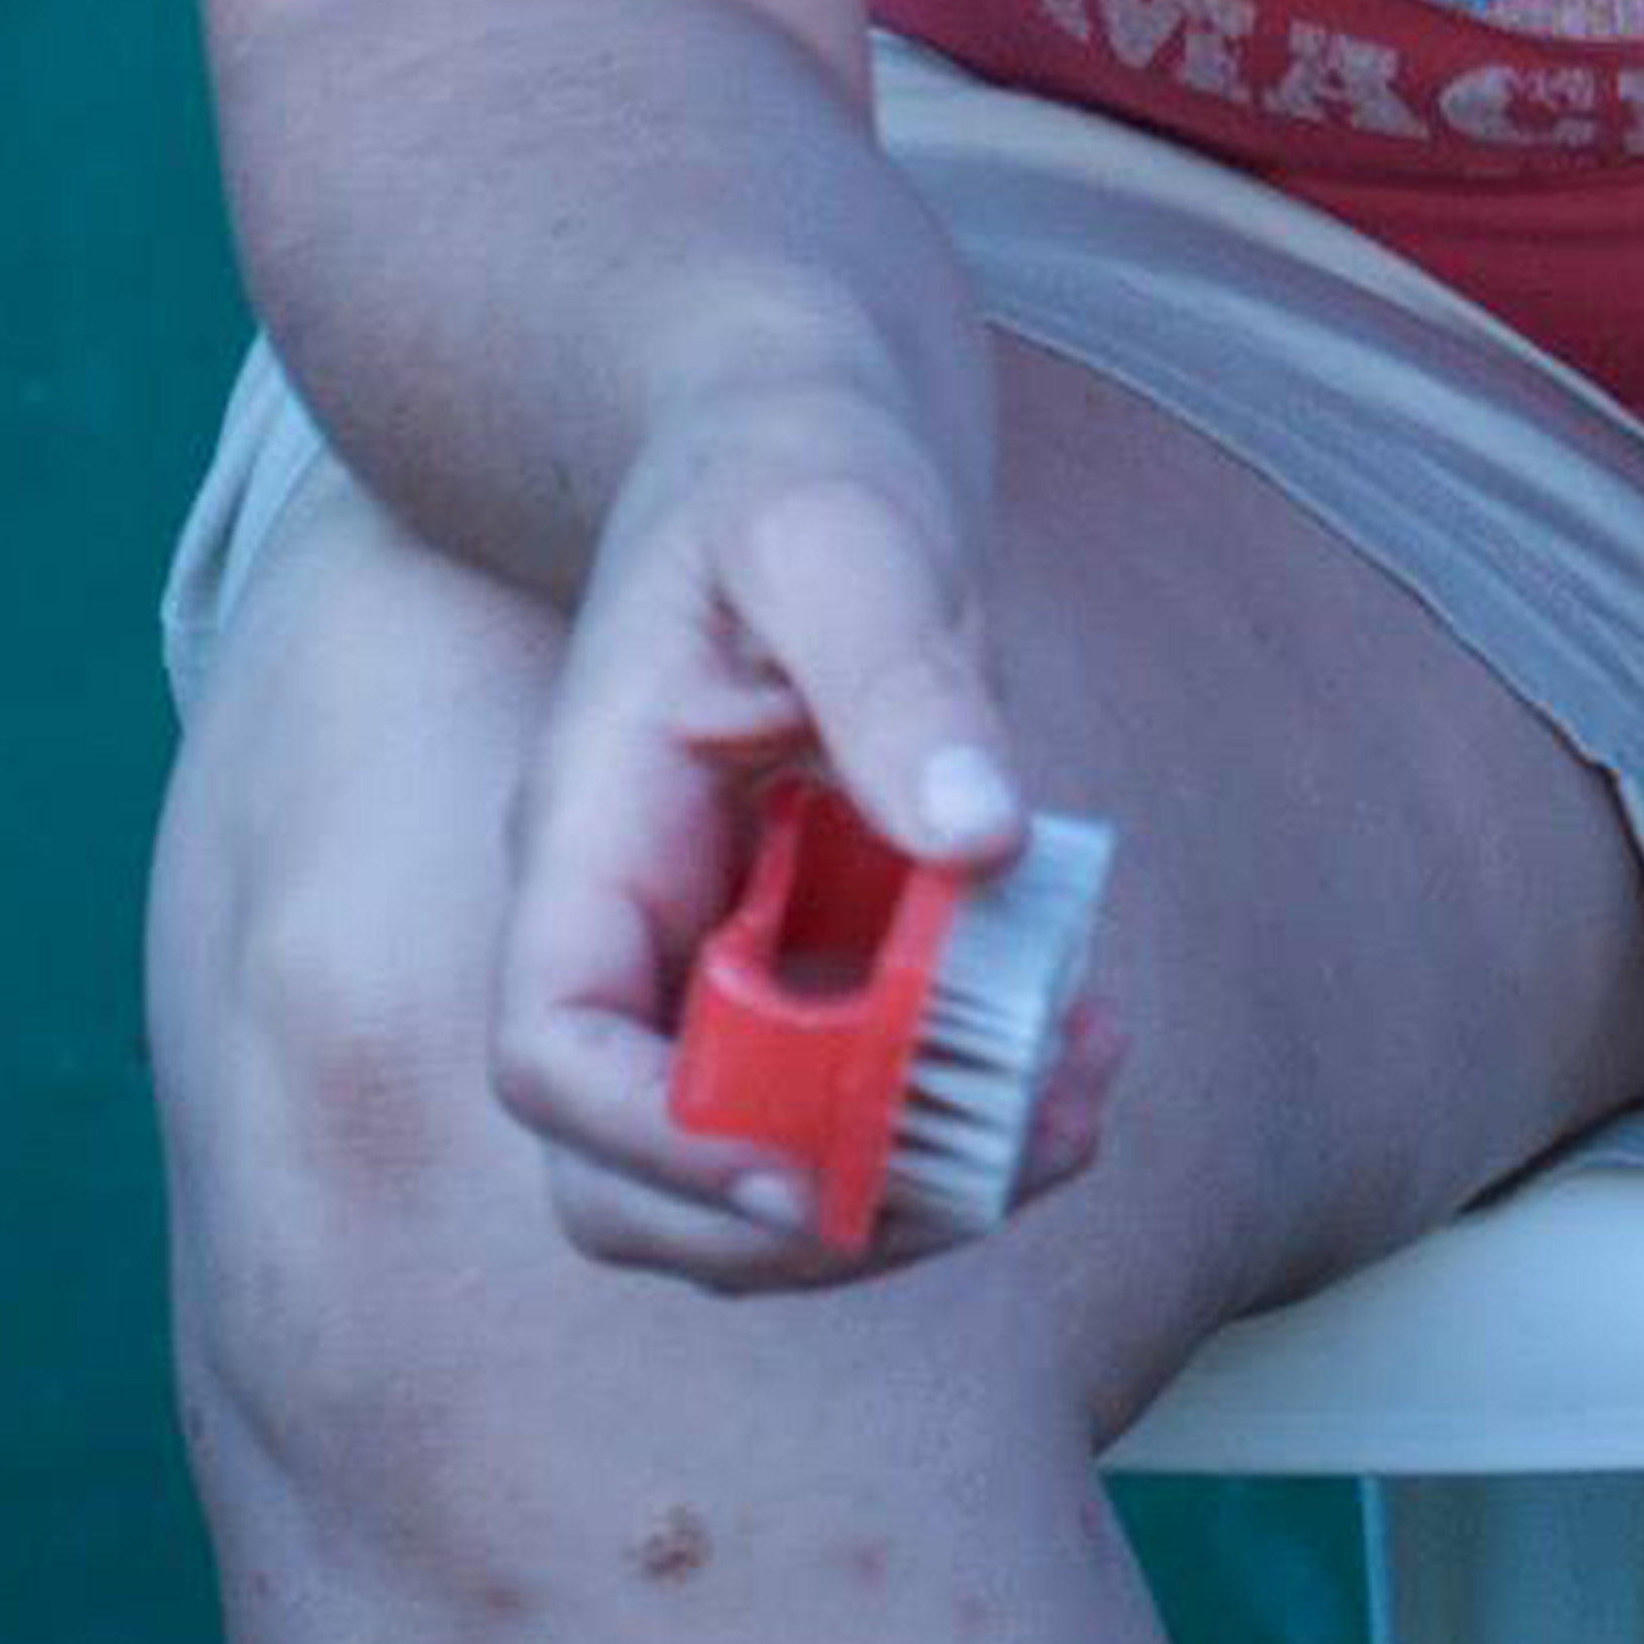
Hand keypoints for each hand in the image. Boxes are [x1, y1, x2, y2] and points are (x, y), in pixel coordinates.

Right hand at [476, 376, 1120, 1285]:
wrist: (798, 431)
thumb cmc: (791, 458)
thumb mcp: (839, 528)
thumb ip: (898, 670)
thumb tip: (981, 834)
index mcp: (588, 835)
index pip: (551, 1050)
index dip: (660, 1139)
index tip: (818, 1163)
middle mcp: (632, 927)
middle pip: (638, 1171)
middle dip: (811, 1212)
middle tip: (1006, 1163)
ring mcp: (718, 956)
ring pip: (762, 1161)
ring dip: (914, 1182)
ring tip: (1083, 1107)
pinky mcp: (818, 955)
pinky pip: (865, 1092)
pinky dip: (971, 1111)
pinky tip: (1092, 1042)